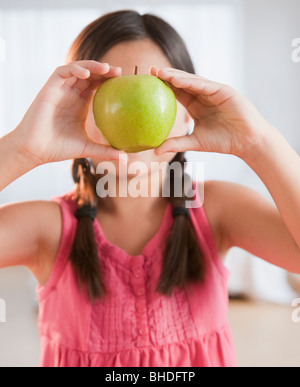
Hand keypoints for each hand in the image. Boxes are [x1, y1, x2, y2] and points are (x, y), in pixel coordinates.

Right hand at [13, 61, 125, 164]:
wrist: (35, 149)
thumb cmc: (59, 148)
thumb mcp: (88, 148)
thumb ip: (106, 151)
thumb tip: (126, 159)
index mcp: (80, 104)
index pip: (97, 86)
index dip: (109, 81)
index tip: (124, 82)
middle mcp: (71, 94)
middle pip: (90, 75)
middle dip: (105, 70)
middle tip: (119, 72)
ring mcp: (60, 90)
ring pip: (77, 69)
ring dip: (92, 66)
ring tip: (106, 69)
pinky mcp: (49, 88)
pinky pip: (62, 72)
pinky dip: (74, 69)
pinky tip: (86, 73)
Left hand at [150, 67, 270, 157]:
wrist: (247, 142)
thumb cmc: (223, 141)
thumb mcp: (194, 142)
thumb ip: (176, 144)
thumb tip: (154, 152)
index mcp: (196, 105)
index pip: (177, 93)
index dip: (163, 87)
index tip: (147, 84)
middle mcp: (203, 96)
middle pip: (182, 83)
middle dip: (166, 76)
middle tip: (149, 70)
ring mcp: (213, 92)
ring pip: (191, 81)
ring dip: (175, 75)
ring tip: (159, 72)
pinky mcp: (223, 91)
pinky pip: (204, 85)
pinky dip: (190, 81)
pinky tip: (177, 80)